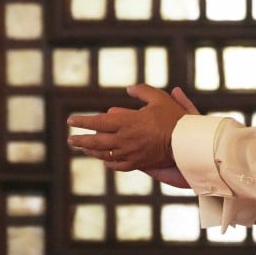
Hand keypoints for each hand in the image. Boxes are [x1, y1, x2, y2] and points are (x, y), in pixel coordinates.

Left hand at [67, 85, 198, 171]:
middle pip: (95, 142)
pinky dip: (108, 162)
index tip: (70, 120)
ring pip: (104, 154)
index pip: (97, 122)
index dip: (82, 121)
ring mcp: (130, 153)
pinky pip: (118, 165)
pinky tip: (104, 160)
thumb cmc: (173, 118)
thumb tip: (129, 89)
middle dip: (80, 140)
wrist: (185, 142)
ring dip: (91, 152)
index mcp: (126, 122)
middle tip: (70, 140)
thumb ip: (142, 91)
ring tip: (83, 149)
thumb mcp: (158, 97)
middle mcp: (124, 139)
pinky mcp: (138, 162)